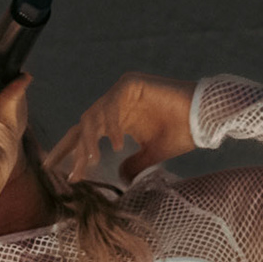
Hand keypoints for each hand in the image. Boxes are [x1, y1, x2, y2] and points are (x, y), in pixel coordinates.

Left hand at [44, 73, 196, 184]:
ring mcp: (122, 92)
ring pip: (94, 116)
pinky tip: (117, 143)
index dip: (69, 152)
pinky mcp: (131, 84)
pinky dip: (112, 123)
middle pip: (83, 126)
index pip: (85, 136)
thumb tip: (120, 177)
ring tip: (92, 161)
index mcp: (117, 120)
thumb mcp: (152, 155)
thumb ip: (134, 164)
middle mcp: (116, 105)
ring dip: (91, 140)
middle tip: (72, 173)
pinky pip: (112, 104)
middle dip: (74, 150)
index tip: (56, 171)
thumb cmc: (182, 132)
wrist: (206, 118)